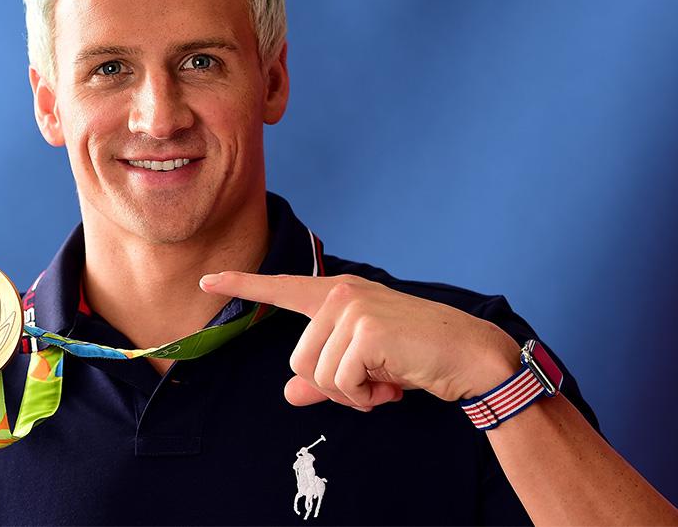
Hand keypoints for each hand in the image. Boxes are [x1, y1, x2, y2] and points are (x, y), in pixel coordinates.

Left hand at [199, 272, 519, 410]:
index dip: (242, 286)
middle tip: (372, 383)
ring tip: (384, 381)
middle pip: (298, 361)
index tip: (208, 280)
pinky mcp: (365, 329)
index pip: (281, 288)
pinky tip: (392, 383)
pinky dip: (364, 396)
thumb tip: (288, 394)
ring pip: (316, 375)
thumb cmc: (416, 357)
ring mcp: (352, 308)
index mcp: (338, 295)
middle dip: (333, 386)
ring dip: (351, 393)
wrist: (469, 355)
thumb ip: (324, 379)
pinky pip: (340, 383)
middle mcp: (340, 294)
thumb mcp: (364, 369)